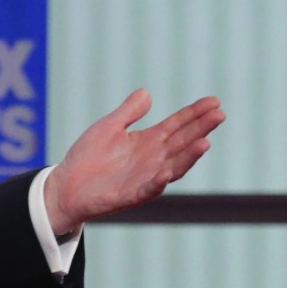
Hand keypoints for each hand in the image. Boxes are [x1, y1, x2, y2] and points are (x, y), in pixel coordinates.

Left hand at [44, 89, 224, 234]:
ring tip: (204, 142)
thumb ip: (128, 112)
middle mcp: (153, 160)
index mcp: (148, 142)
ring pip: (173, 167)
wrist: (67, 186)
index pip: (177, 125)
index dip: (195, 113)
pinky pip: (147, 190)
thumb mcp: (108, 128)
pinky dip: (157, 183)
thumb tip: (146, 92)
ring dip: (189, 157)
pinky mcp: (130, 195)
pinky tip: (166, 173)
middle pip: (182, 142)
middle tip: (220, 114)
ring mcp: (145, 178)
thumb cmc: (89, 157)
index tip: (214, 101)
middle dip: (201, 129)